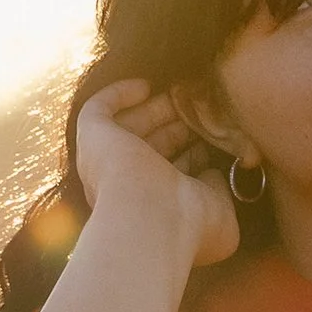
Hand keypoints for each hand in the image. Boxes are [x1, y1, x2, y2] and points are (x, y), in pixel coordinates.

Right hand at [72, 78, 244, 274]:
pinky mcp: (93, 138)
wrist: (153, 223)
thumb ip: (217, 188)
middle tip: (201, 106)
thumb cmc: (190, 226)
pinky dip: (119, 93)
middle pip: (151, 146)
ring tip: (182, 89)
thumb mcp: (218, 209)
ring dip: (154, 107)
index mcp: (155, 208)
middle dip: (176, 124)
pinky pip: (99, 108)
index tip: (214, 135)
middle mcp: (126, 187)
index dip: (192, 152)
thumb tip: (213, 171)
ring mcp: (107, 162)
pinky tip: (145, 85)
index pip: (171, 173)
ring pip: (129, 126)